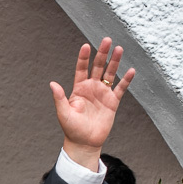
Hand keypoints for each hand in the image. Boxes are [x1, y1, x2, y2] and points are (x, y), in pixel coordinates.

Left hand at [52, 37, 134, 169]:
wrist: (84, 143)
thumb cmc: (71, 129)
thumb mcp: (63, 113)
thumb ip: (59, 98)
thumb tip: (52, 83)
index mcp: (79, 89)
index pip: (81, 69)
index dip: (83, 58)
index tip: (86, 46)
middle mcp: (91, 88)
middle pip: (98, 67)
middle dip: (102, 54)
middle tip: (107, 40)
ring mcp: (103, 94)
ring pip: (110, 74)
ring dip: (115, 62)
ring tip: (119, 49)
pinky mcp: (113, 102)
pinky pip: (121, 88)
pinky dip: (126, 80)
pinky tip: (131, 70)